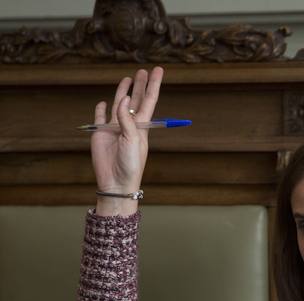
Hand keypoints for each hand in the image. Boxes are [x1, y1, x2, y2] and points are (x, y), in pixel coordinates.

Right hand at [92, 67, 163, 215]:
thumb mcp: (133, 141)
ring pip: (119, 105)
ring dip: (123, 92)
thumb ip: (127, 119)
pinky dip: (101, 109)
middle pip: (136, 100)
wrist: (116, 182)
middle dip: (140, 86)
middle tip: (144, 71)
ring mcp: (114, 128)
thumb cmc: (130, 164)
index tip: (158, 70)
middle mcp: (129, 125)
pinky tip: (103, 102)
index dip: (153, 85)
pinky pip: (100, 117)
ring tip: (128, 79)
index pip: (149, 100)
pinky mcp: (100, 133)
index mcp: (141, 126)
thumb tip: (123, 98)